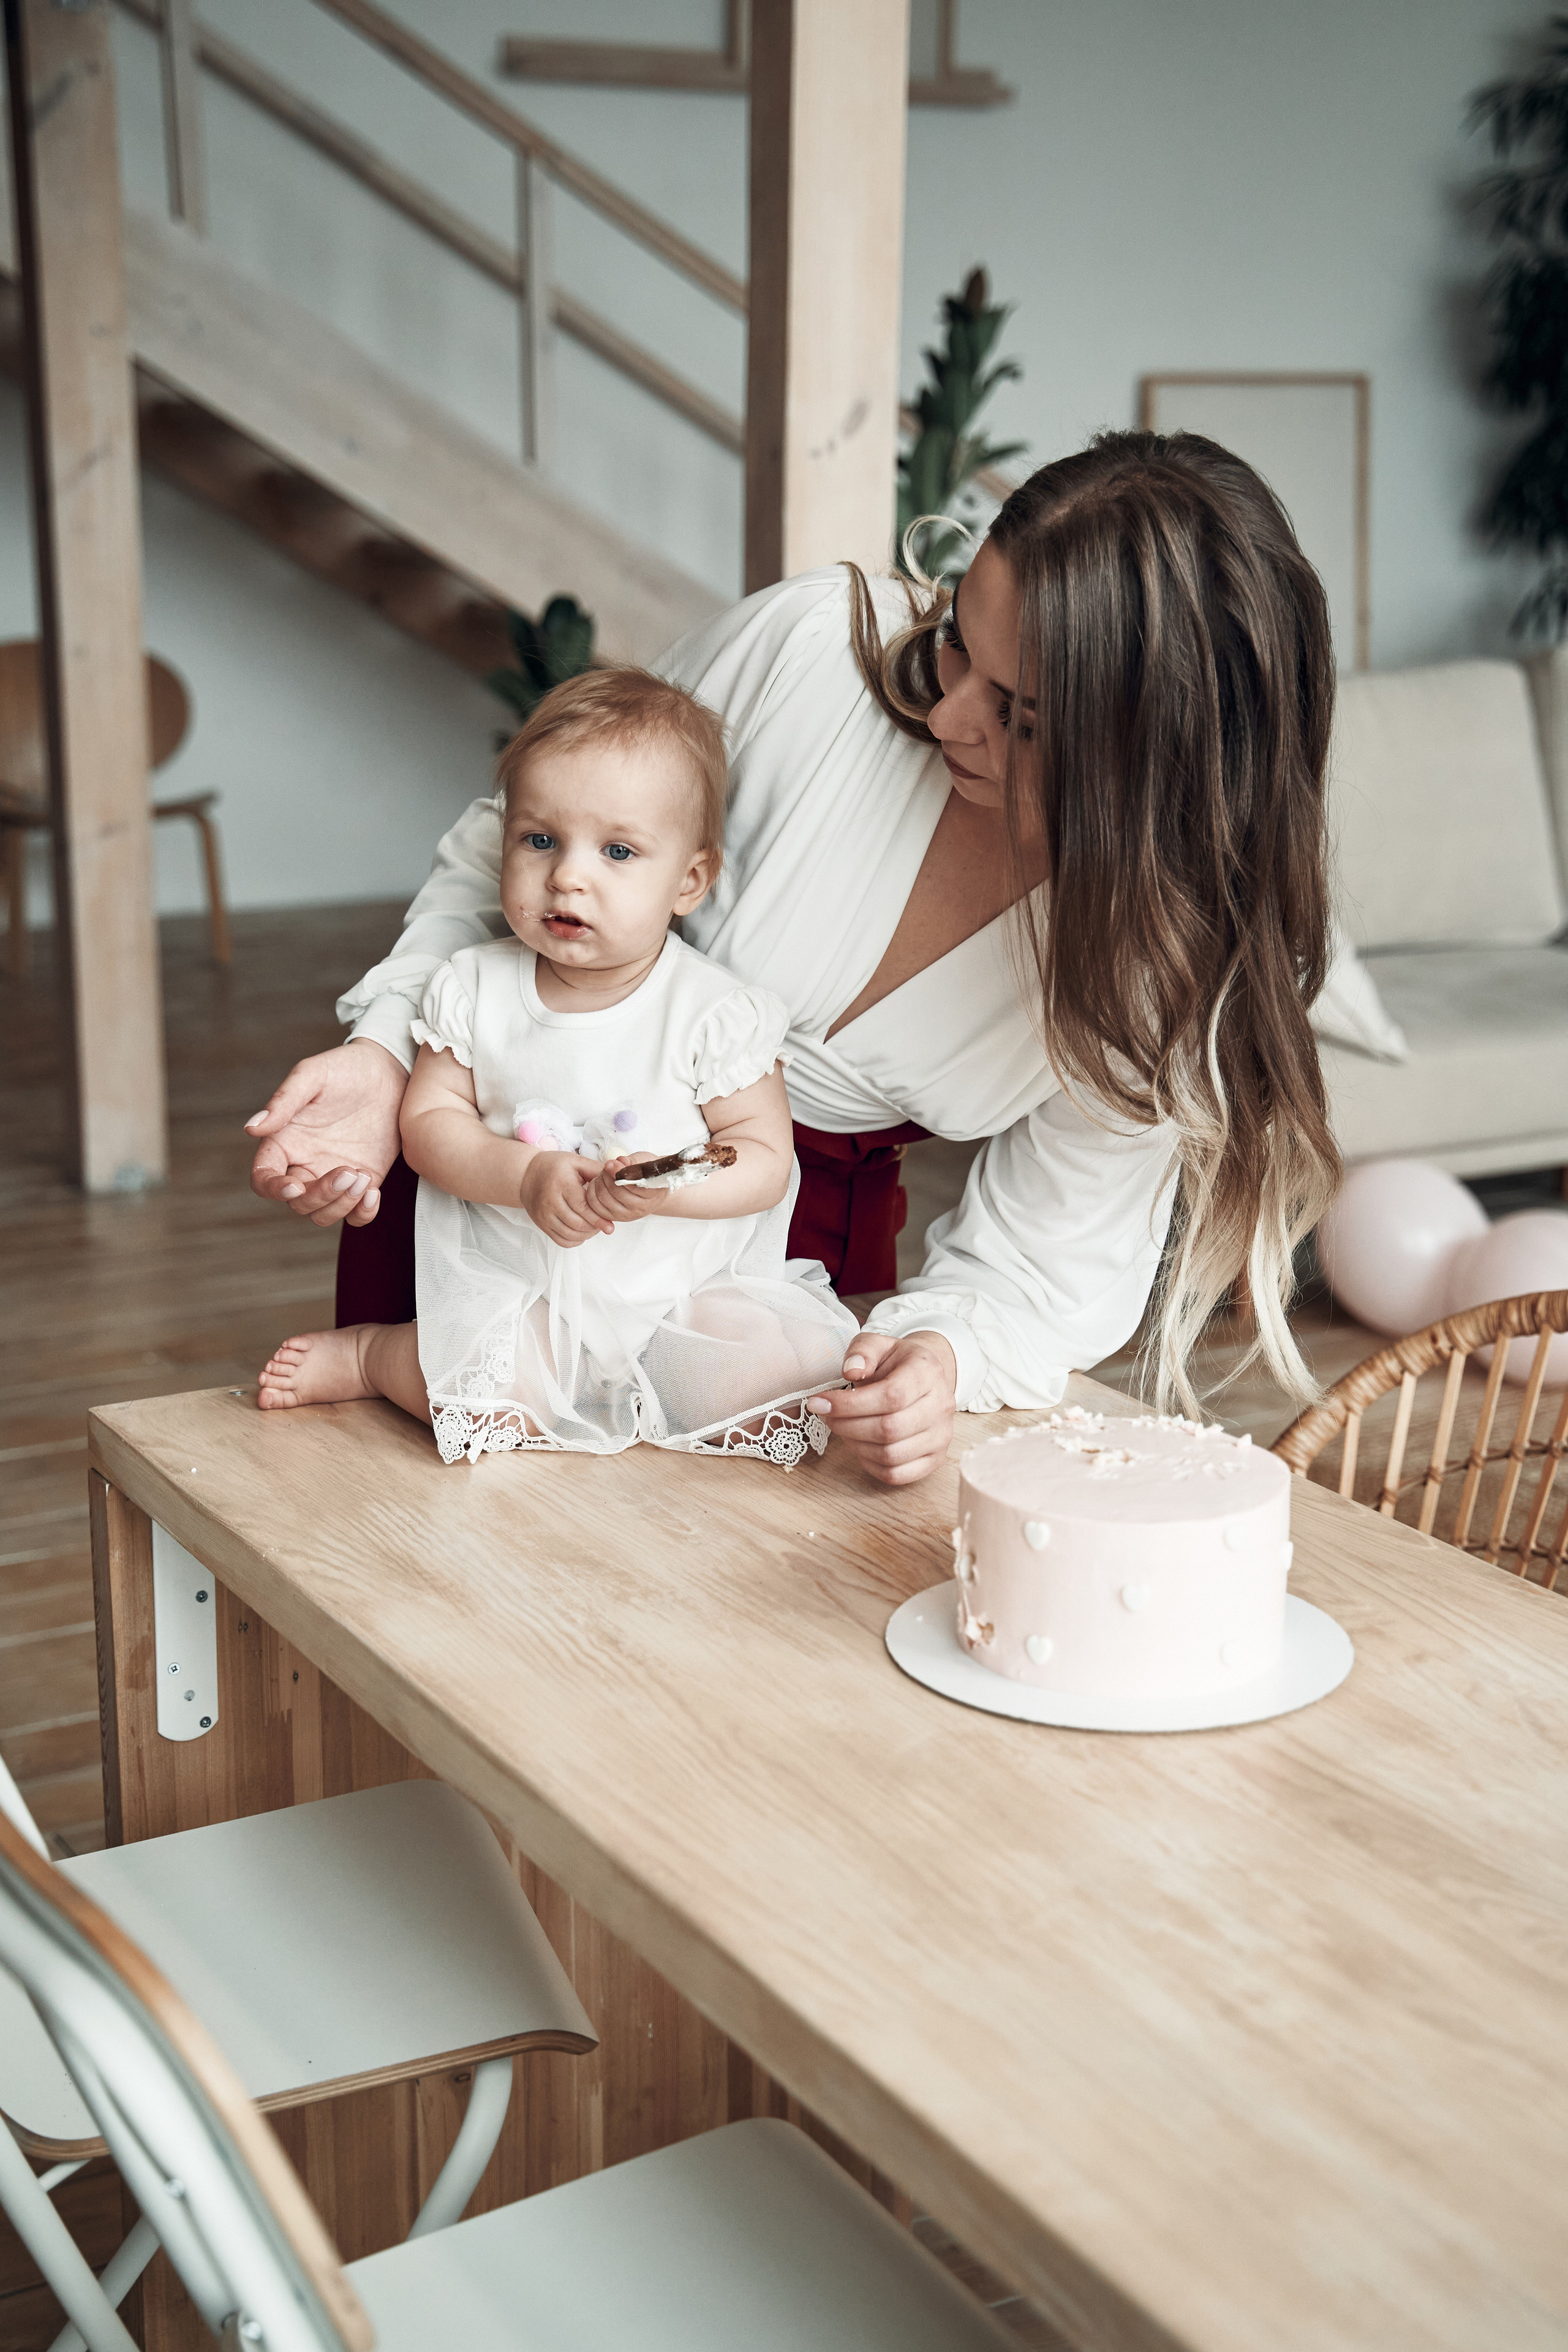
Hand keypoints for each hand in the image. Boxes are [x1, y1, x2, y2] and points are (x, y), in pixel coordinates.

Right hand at [246, 1040, 406, 1228]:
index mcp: (284, 1141)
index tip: (294, 1185)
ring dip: (341, 1205)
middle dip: (321, 1195)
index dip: (273, 1188)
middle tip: (350, 1171)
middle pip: (297, 1202)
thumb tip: (252, 1128)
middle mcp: (305, 1163)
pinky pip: (355, 1216)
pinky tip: (373, 1192)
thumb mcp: (312, 1076)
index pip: (263, 1177)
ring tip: (363, 1177)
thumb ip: (284, 1101)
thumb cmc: (345, 1068)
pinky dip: (362, 1214)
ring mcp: (333, 1176)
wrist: (390, 1072)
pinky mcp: (363, 1181)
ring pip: (322, 1214)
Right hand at [520, 1151, 612, 1246]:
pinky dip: (575, 1241)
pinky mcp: (541, 1224)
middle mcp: (550, 1201)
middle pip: (577, 1223)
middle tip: (605, 1225)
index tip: (610, 1226)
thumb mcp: (575, 1161)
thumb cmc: (554, 1167)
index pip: (582, 1207)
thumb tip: (615, 1179)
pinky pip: (560, 1240)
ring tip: (594, 1228)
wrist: (526, 1175)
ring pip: (569, 1234)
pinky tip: (582, 1233)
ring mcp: (544, 1215)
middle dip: (594, 1227)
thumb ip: (596, 1170)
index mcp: (561, 1183)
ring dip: (586, 1235)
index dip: (598, 1218)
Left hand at [582, 1156, 660, 1225]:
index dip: (618, 1172)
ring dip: (599, 1182)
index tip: (611, 1163)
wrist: (651, 1190)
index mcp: (654, 1194)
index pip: (633, 1184)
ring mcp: (628, 1215)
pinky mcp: (615, 1218)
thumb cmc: (648, 1175)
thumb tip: (620, 1161)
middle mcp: (641, 1208)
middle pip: (616, 1191)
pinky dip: (593, 1193)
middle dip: (607, 1175)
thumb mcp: (646, 1163)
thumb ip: (633, 1162)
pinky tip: (597, 1184)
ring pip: (604, 1198)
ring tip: (603, 1174)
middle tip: (607, 1166)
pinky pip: (596, 1206)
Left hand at [808, 1330, 957, 1486]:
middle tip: (827, 1416)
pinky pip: (897, 1474)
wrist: (924, 1379)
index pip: (891, 1396)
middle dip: (847, 1425)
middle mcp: (941, 1405)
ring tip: (843, 1428)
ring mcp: (941, 1435)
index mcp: (927, 1372)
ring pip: (891, 1455)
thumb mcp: (877, 1344)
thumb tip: (851, 1370)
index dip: (849, 1404)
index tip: (819, 1402)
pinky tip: (860, 1445)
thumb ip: (862, 1351)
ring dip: (856, 1445)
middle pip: (889, 1428)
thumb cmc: (895, 1363)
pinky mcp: (935, 1458)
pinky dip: (870, 1464)